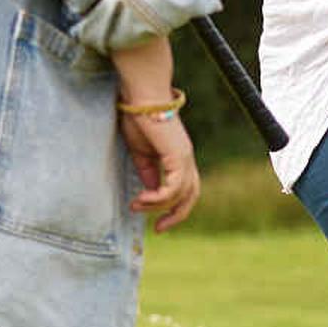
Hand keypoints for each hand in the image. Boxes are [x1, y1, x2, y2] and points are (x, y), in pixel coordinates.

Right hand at [121, 109, 200, 231]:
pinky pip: (174, 187)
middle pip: (191, 196)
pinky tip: (142, 198)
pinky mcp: (178, 156)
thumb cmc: (138, 117)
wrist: (140, 97)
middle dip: (177, 215)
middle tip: (159, 229)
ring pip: (181, 194)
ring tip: (136, 205)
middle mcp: (186, 159)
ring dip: (158, 206)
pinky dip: (159, 198)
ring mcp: (184, 157)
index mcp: (179, 157)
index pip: (185, 188)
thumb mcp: (140, 151)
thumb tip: (149, 190)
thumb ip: (147, 171)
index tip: (155, 221)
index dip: (173, 206)